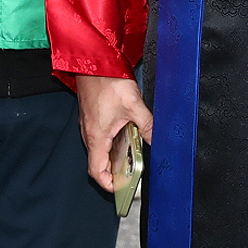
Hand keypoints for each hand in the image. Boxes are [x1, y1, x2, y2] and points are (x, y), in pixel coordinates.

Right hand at [71, 74, 152, 192]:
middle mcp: (89, 134)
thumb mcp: (134, 104)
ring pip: (99, 150)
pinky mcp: (92, 117)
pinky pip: (100, 138)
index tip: (123, 187)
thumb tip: (158, 139)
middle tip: (134, 173)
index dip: (109, 184)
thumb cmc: (107, 80)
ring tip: (133, 155)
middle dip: (115, 172)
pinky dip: (112, 143)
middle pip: (98, 163)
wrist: (94, 60)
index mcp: (97, 136)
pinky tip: (126, 135)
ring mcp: (89, 125)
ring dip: (114, 157)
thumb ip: (147, 124)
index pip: (96, 171)